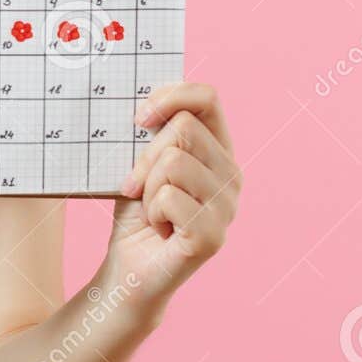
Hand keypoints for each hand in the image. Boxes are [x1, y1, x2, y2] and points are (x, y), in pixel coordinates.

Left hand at [103, 82, 243, 317]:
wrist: (129, 265)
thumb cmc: (136, 209)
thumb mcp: (140, 160)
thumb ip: (152, 130)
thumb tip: (145, 99)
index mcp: (218, 149)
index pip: (207, 98)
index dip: (171, 96)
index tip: (139, 118)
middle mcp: (232, 174)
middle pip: (183, 129)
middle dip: (145, 156)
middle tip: (138, 185)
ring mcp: (228, 207)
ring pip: (173, 162)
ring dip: (147, 188)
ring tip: (153, 209)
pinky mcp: (213, 236)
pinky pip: (168, 198)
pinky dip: (150, 212)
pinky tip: (159, 228)